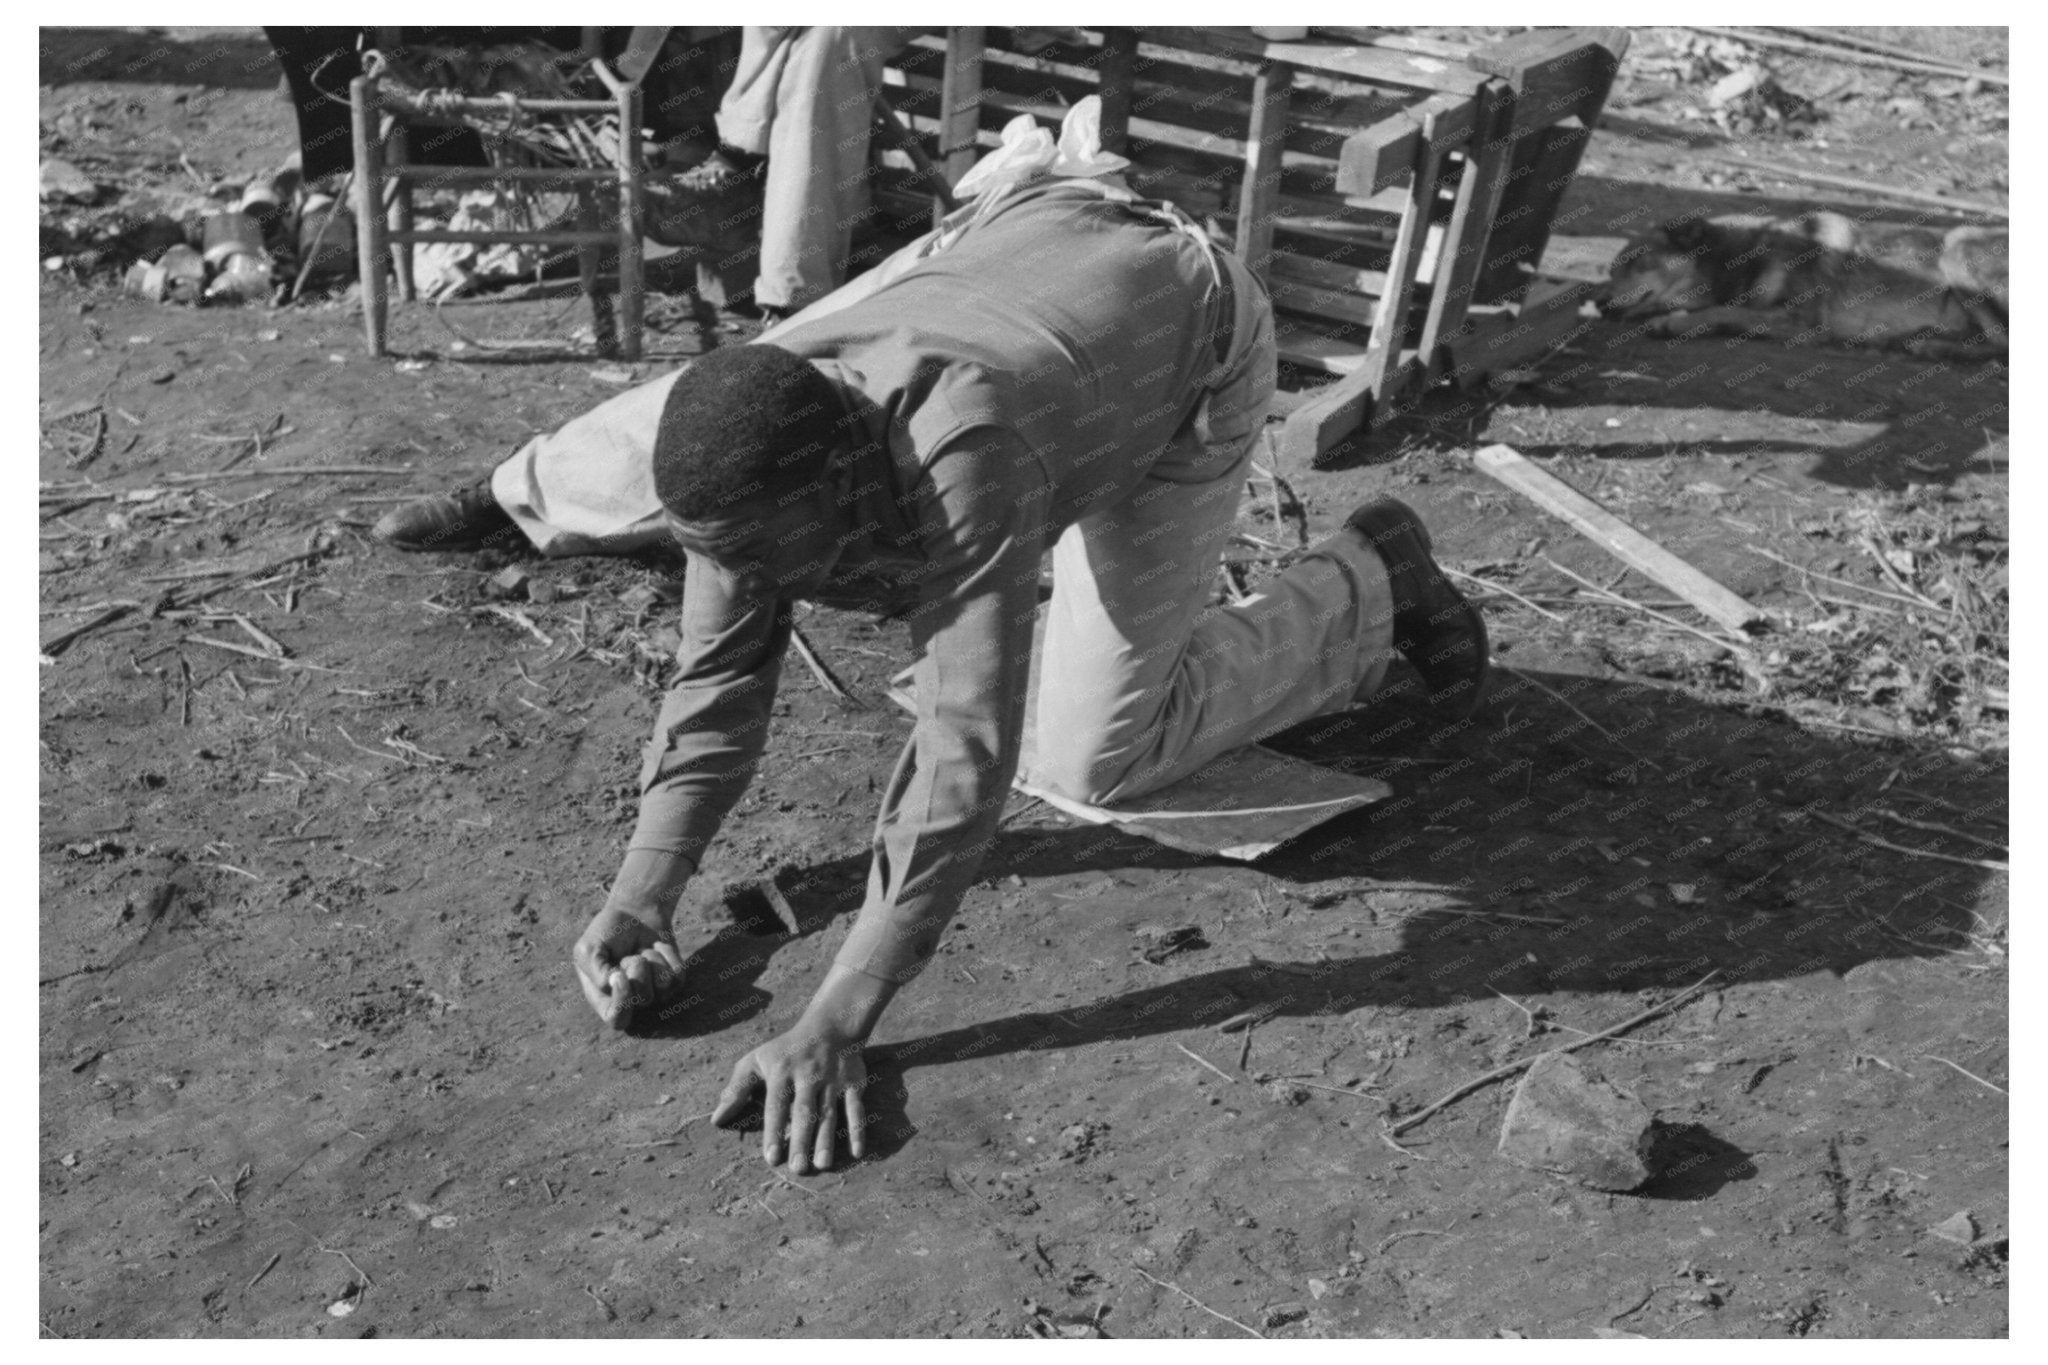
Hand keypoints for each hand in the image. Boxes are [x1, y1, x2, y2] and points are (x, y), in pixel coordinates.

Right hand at [572, 903, 684, 1028]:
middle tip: (630, 955)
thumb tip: (613, 983)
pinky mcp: (673, 980)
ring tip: (641, 950)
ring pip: (663, 985)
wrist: (633, 911)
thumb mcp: (588, 948)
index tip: (620, 975)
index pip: (617, 1019)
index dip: (622, 1004)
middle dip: (638, 969)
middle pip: (644, 998)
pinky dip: (666, 953)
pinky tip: (656, 947)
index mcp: (604, 999)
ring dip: (652, 959)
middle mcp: (631, 1000)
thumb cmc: (606, 932)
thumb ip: (595, 971)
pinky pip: (677, 974)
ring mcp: (654, 991)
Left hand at [712, 1021, 868, 1173]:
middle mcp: (808, 1076)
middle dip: (801, 1140)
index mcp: (782, 1072)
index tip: (771, 1158)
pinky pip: (856, 1108)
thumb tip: (716, 1120)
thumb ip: (736, 1090)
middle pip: (804, 1112)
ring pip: (829, 1113)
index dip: (774, 1132)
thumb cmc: (786, 1051)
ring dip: (827, 1140)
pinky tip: (857, 1152)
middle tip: (797, 1169)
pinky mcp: (853, 1083)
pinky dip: (858, 1130)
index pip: (777, 1105)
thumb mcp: (756, 1060)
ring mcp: (833, 1080)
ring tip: (822, 1165)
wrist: (830, 1027)